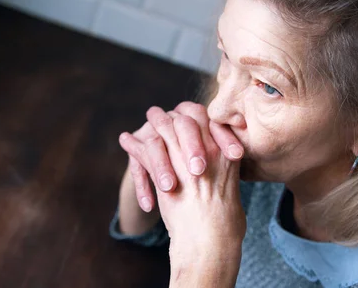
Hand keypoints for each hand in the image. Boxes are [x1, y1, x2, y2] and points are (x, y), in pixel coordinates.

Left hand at [121, 104, 245, 285]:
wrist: (210, 243)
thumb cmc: (225, 224)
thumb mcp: (232, 191)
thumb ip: (225, 174)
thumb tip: (226, 169)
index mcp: (224, 154)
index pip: (206, 119)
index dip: (193, 115)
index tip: (185, 115)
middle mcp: (205, 152)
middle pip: (183, 118)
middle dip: (169, 114)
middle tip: (158, 113)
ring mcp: (183, 162)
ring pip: (162, 129)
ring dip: (151, 123)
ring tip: (144, 120)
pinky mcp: (163, 175)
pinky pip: (143, 151)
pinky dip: (132, 145)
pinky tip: (125, 140)